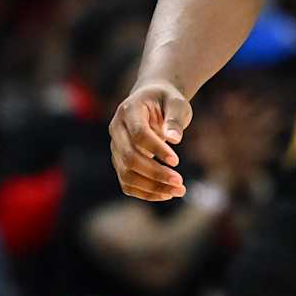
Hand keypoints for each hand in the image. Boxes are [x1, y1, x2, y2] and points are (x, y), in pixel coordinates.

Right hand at [108, 80, 191, 201]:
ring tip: (179, 191)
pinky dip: (145, 192)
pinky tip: (167, 194)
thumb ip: (175, 119)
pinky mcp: (119, 161)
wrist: (152, 101)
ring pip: (126, 174)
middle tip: (180, 182)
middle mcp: (116, 129)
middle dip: (155, 173)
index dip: (156, 149)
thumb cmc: (167, 100)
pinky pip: (127, 183)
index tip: (176, 161)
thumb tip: (174, 139)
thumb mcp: (177, 103)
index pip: (139, 134)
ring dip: (152, 187)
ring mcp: (115, 147)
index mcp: (129, 110)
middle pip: (130, 158)